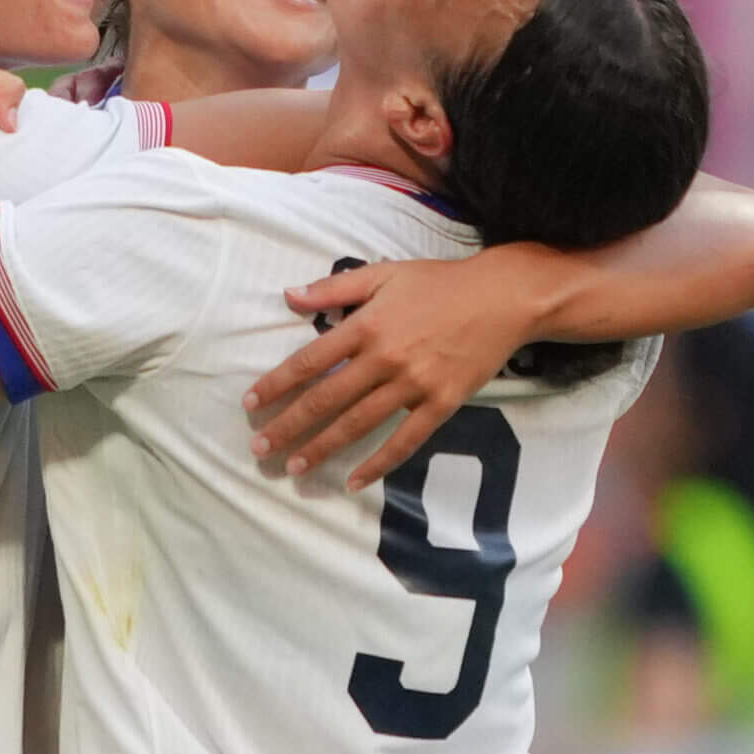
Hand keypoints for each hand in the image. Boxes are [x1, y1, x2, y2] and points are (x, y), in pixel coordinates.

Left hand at [243, 257, 541, 489]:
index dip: (277, 384)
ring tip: (294, 468)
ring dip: (323, 448)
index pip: (310, 360)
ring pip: (359, 423)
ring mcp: (414, 384)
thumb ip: (335, 288)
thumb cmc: (440, 283)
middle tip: (260, 448)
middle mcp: (385, 358)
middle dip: (289, 425)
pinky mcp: (442, 403)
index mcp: (367, 325)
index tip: (251, 403)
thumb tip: (289, 295)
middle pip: (327, 398)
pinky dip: (379, 463)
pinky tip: (354, 480)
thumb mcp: (384, 273)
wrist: (503, 297)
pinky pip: (406, 440)